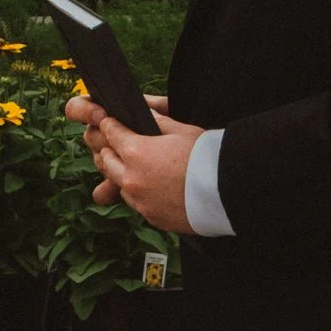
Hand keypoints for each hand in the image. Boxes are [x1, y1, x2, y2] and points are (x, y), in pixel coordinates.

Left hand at [62, 92, 201, 233]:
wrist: (225, 192)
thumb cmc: (204, 157)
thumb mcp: (181, 130)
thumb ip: (157, 121)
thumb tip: (146, 113)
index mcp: (135, 152)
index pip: (110, 133)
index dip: (109, 124)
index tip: (109, 122)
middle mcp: (131, 178)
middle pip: (106, 160)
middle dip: (110, 149)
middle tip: (118, 143)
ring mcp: (139, 201)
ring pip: (118, 183)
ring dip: (122, 173)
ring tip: (136, 167)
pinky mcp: (151, 217)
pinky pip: (136, 203)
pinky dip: (139, 193)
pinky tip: (153, 187)